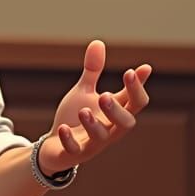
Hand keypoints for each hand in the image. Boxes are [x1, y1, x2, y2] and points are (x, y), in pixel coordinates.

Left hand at [39, 40, 150, 175]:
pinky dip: (70, 140)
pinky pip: (75, 150)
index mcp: (115, 113)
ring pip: (102, 138)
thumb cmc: (77, 117)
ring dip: (94, 125)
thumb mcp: (85, 91)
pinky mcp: (75, 154)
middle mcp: (110, 129)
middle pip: (126, 123)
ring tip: (83, 111)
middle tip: (105, 95)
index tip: (134, 70)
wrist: (56, 145)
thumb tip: (98, 42)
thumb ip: (93, 70)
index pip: (136, 102)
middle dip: (117, 110)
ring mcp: (93, 143)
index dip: (137, 88)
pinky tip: (63, 128)